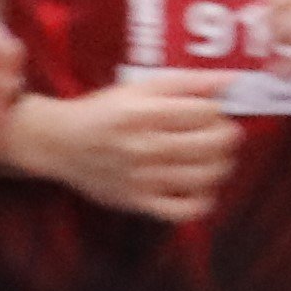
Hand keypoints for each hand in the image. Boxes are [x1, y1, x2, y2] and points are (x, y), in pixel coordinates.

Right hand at [16, 70, 243, 223]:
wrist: (59, 143)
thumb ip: (187, 83)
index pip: (207, 112)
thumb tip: (231, 80)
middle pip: (213, 144)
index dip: (218, 111)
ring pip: (206, 176)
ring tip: (215, 158)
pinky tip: (199, 187)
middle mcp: (144, 146)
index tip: (212, 112)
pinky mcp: (138, 202)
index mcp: (144, 113)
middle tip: (221, 134)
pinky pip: (184, 211)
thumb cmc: (103, 112)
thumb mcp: (140, 88)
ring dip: (223, 165)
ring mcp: (142, 178)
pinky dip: (203, 201)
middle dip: (228, 137)